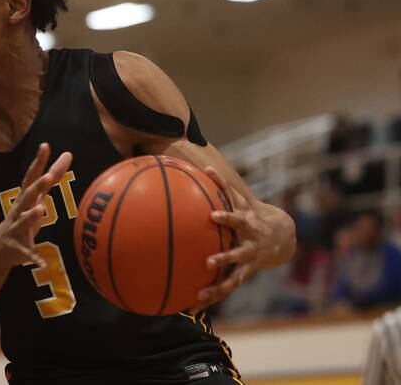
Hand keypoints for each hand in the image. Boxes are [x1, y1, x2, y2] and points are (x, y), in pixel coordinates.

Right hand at [0, 143, 72, 270]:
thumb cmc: (21, 221)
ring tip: (41, 209)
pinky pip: (28, 253)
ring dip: (32, 215)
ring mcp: (17, 229)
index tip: (45, 146)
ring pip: (24, 221)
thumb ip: (50, 180)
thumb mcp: (36, 200)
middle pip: (27, 195)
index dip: (39, 162)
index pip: (32, 177)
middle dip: (37, 186)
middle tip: (48, 176)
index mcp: (25, 200)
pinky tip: (43, 263)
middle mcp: (19, 211)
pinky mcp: (17, 248)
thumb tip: (67, 155)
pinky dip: (35, 258)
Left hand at [192, 167, 280, 310]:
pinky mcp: (244, 275)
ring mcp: (249, 263)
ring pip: (234, 278)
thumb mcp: (243, 200)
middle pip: (238, 254)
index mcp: (249, 225)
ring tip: (200, 296)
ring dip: (218, 288)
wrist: (282, 237)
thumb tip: (205, 167)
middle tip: (208, 262)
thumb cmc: (253, 214)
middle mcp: (250, 246)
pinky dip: (212, 297)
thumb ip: (223, 186)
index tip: (212, 216)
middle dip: (225, 258)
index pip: (237, 219)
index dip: (227, 218)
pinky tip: (193, 308)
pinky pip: (227, 288)